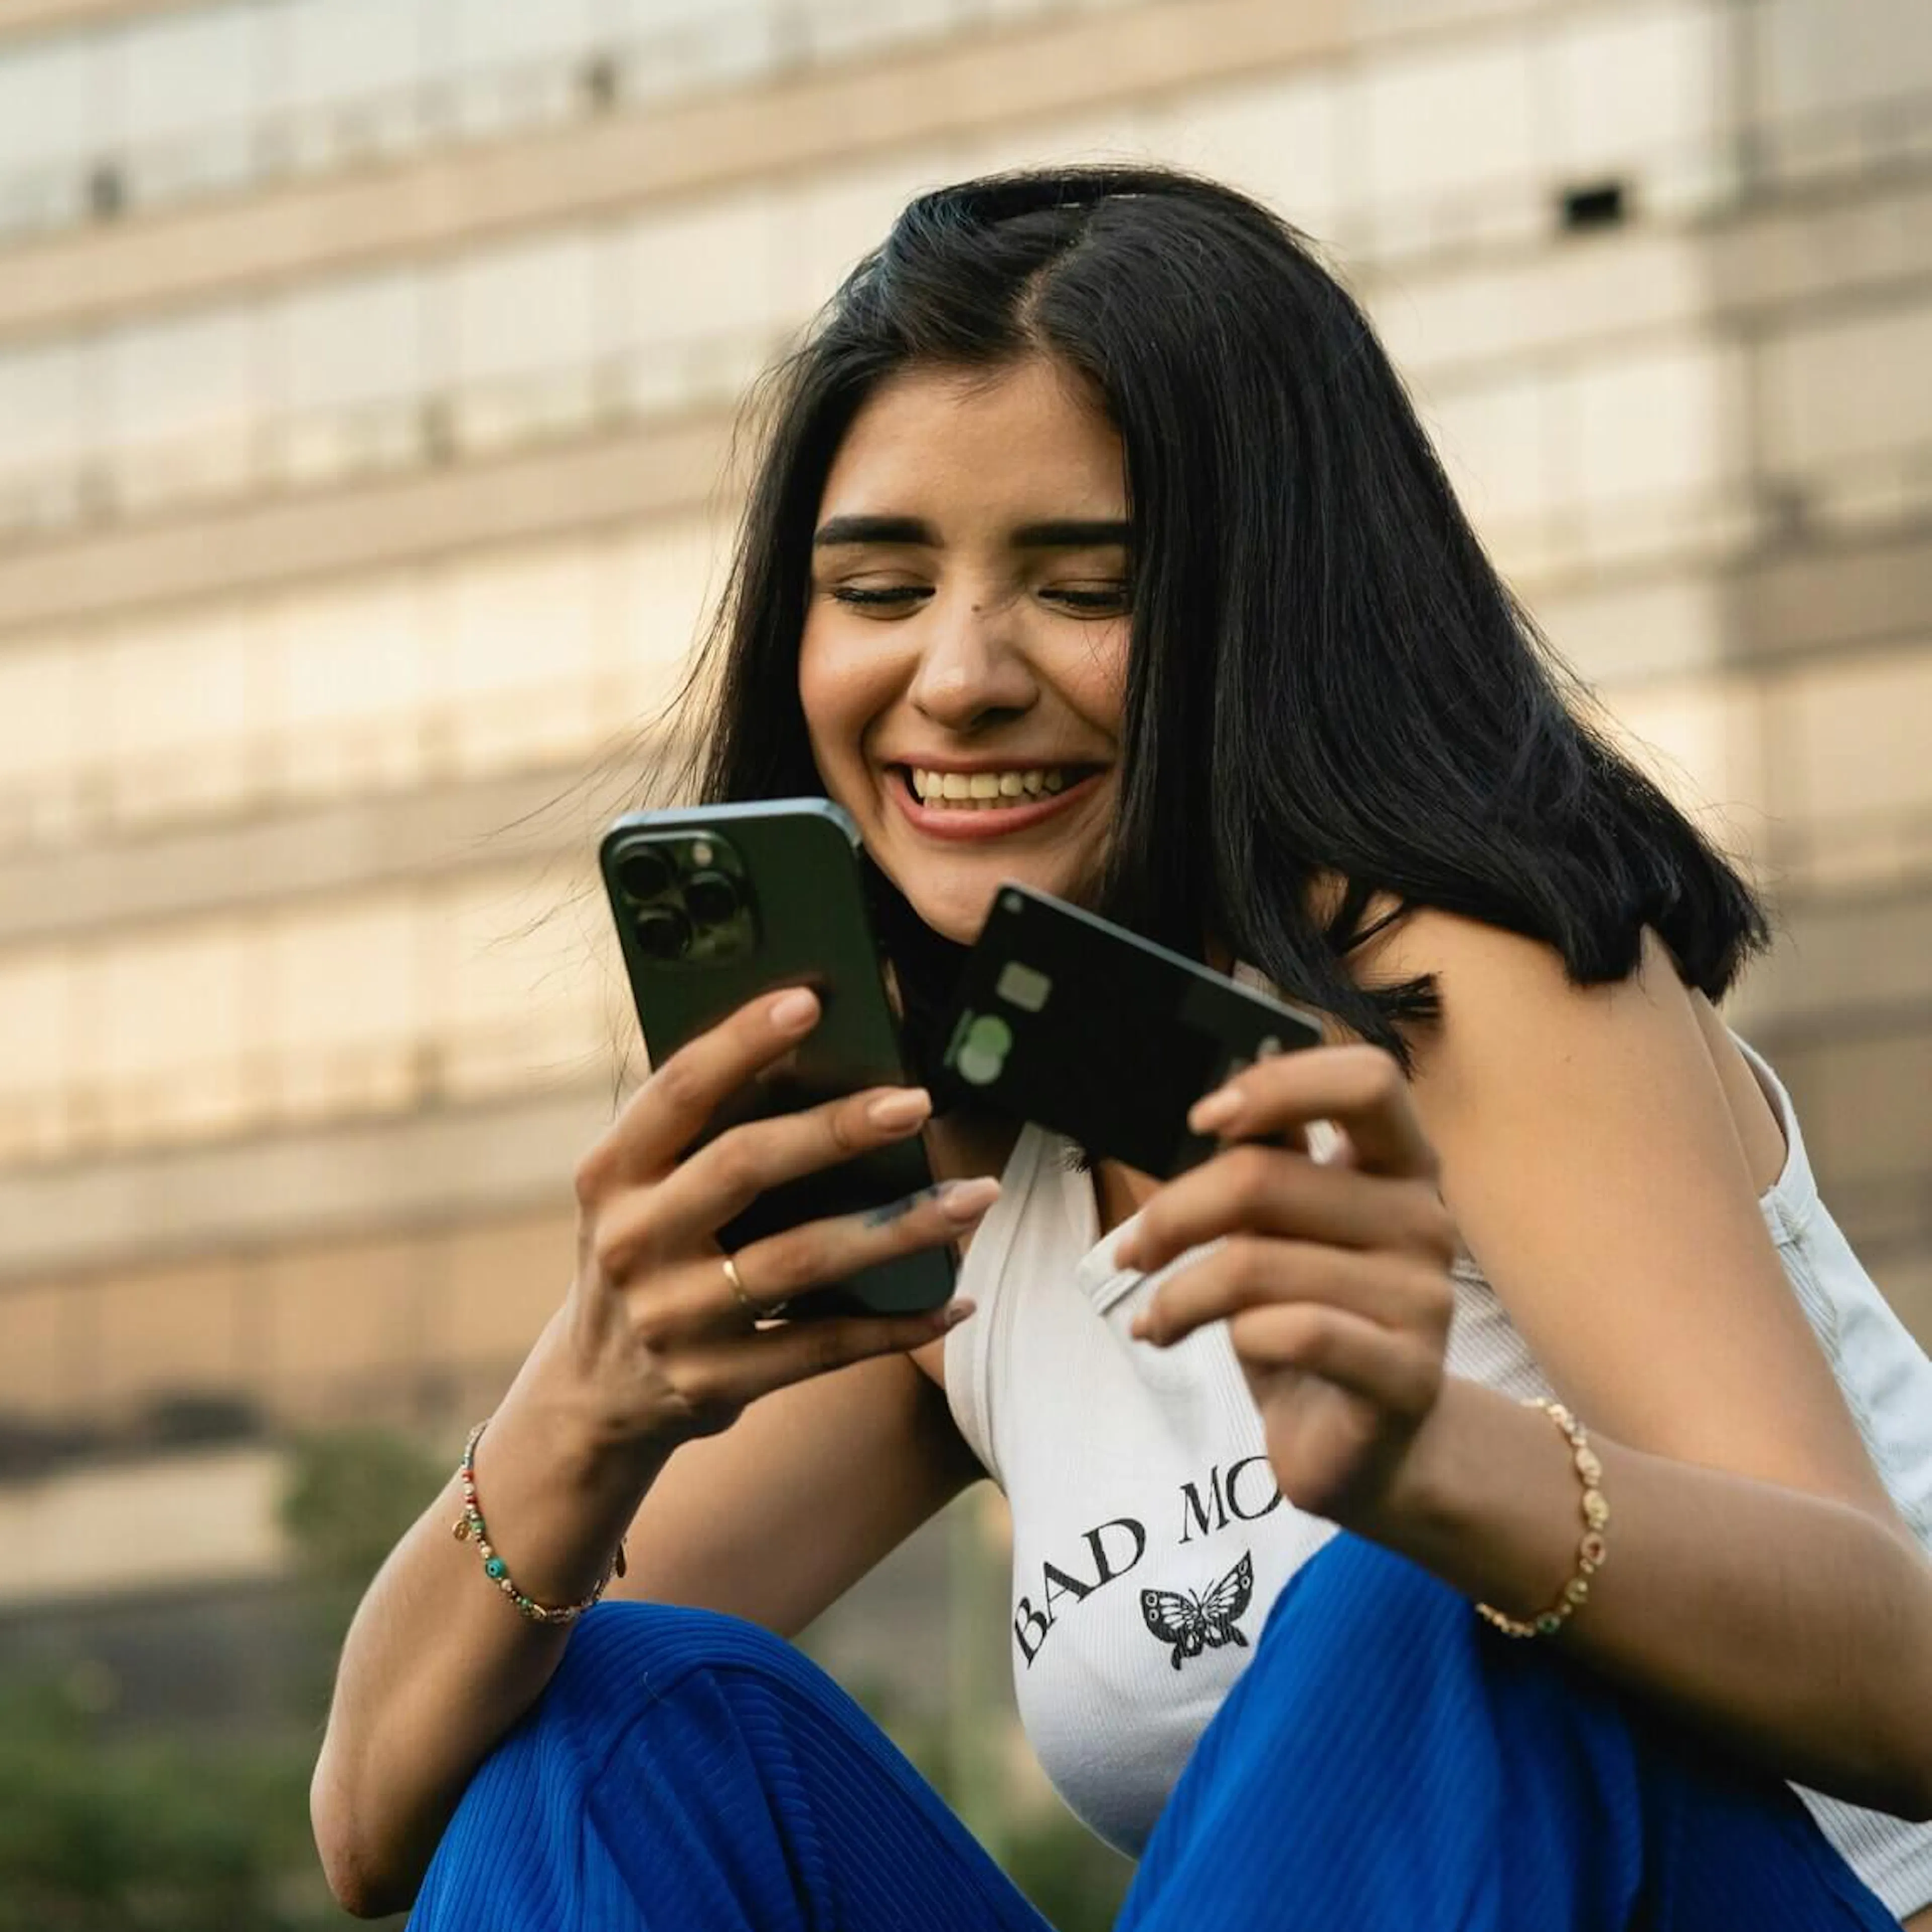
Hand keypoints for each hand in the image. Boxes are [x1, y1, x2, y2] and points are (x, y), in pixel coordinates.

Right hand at [564, 987, 993, 1453]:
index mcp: (613, 1172)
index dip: (741, 1041)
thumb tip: (818, 1057)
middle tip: (917, 1102)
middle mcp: (633, 1241)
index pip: (678, 1090)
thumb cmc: (648, 1255)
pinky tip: (956, 1300)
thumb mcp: (641, 1191)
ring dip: (898, 1227)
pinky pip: (823, 1349)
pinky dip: (897, 1324)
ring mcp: (672, 1317)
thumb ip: (701, 1135)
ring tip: (973, 1197)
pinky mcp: (715, 1382)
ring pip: (801, 1261)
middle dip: (837, 1129)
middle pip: (744, 1165)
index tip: (808, 1001)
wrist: (595, 1394)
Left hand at [1116, 1045, 1458, 1529]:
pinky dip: (1222, 1335)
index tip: (1204, 1119)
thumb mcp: (1281, 1231)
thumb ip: (1268, 1162)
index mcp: (1402, 1167)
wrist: (1361, 1445)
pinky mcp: (1409, 1376)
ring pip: (1257, 1262)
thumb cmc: (1307, 1316)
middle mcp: (1426, 1221)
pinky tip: (1188, 1346)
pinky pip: (1290, 1332)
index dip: (1280, 1084)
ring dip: (1178, 1293)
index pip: (1368, 1081)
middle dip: (1175, 1214)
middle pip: (1268, 1178)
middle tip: (1133, 1251)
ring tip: (1156, 1317)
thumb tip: (1224, 1104)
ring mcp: (1425, 1300)